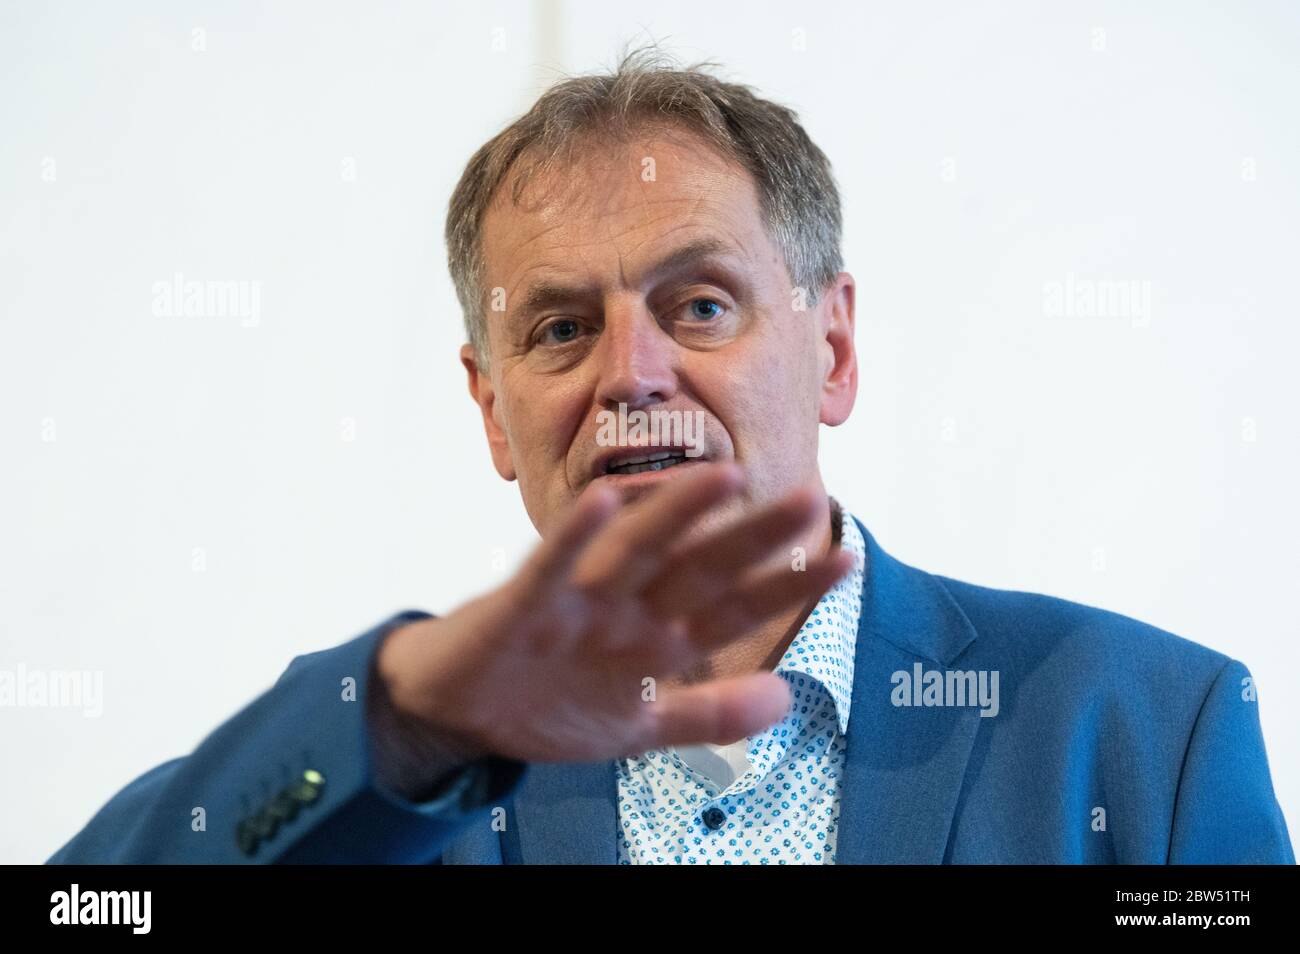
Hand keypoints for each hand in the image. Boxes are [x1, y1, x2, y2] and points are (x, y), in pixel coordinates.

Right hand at [374, 463, 852, 771]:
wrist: (459, 710)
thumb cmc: (548, 703)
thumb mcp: (637, 725)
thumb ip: (709, 713)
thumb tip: (786, 699)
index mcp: (656, 638)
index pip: (734, 608)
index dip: (787, 587)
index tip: (845, 560)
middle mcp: (626, 609)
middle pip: (698, 567)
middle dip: (752, 539)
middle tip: (809, 498)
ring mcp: (577, 602)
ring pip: (635, 551)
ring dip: (677, 515)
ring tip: (724, 478)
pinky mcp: (523, 605)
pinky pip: (551, 567)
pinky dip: (575, 538)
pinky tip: (604, 501)